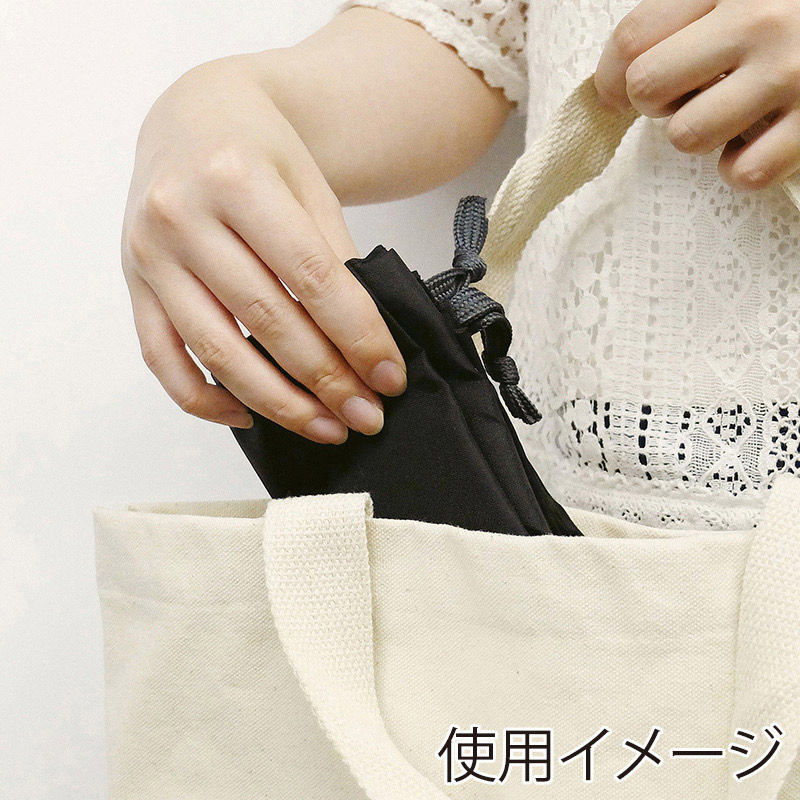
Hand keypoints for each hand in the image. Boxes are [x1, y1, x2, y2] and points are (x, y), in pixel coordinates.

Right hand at [122, 55, 406, 442]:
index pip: (312, 277)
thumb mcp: (310, 187)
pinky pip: (162, 358)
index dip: (358, 336)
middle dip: (325, 379)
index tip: (390, 378)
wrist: (194, 119)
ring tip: (324, 428)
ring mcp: (149, 254)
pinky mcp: (133, 285)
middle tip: (367, 416)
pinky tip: (250, 418)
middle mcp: (182, 215)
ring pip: (216, 350)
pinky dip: (205, 399)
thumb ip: (334, 259)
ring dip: (276, 402)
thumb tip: (367, 346)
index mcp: (237, 177)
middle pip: (266, 319)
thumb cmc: (260, 151)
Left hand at [595, 0, 799, 189]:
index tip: (613, 92)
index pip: (633, 39)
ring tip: (733, 111)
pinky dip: (743, 165)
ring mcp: (794, 75)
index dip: (608, 76)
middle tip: (685, 94)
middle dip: (653, 102)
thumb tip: (618, 72)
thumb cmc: (798, 8)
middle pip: (645, 87)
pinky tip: (765, 137)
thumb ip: (690, 11)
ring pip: (688, 135)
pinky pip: (743, 172)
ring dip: (700, 133)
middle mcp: (763, 22)